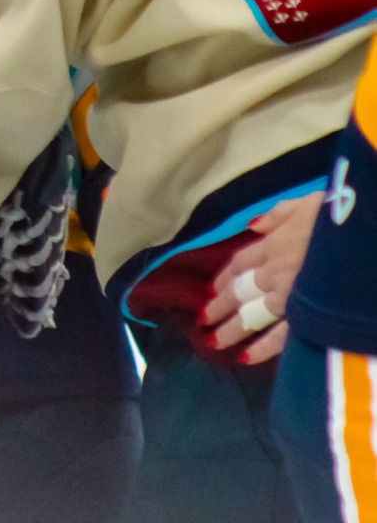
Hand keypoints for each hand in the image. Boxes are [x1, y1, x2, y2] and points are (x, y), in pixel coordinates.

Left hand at [202, 192, 324, 363]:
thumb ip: (278, 215)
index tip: (210, 291)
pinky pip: (280, 338)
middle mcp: (274, 273)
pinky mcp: (305, 318)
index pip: (240, 263)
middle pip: (239, 291)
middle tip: (203, 319)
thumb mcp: (305, 204)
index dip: (224, 277)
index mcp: (273, 245)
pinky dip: (262, 349)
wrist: (359, 242)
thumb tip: (251, 225)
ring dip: (231, 330)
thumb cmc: (336, 222)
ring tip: (213, 342)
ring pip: (252, 316)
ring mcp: (288, 298)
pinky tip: (246, 358)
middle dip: (220, 307)